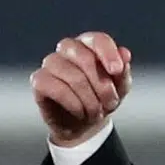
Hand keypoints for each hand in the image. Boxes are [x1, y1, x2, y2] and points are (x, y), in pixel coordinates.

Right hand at [30, 31, 131, 145]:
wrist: (83, 125)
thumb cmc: (100, 100)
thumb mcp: (119, 87)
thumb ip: (123, 70)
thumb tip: (125, 54)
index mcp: (88, 44)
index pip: (97, 39)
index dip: (108, 53)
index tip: (117, 71)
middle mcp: (67, 49)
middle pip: (84, 57)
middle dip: (102, 84)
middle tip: (111, 103)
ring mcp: (51, 64)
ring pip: (72, 75)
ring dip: (89, 99)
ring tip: (96, 112)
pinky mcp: (39, 81)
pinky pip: (56, 88)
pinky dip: (72, 103)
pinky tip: (80, 111)